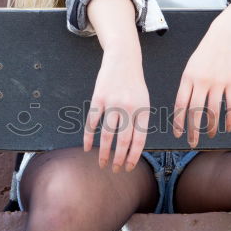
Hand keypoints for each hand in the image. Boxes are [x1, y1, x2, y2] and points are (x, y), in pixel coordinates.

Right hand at [84, 49, 149, 170]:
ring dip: (104, 152)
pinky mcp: (98, 98)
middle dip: (119, 159)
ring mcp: (112, 103)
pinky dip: (89, 137)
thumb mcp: (144, 101)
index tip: (128, 168)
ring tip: (102, 163)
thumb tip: (132, 148)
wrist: (123, 59)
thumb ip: (139, 122)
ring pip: (107, 134)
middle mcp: (128, 108)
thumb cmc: (134, 84)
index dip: (133, 156)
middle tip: (115, 170)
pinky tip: (87, 148)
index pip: (139, 140)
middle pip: (122, 140)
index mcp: (142, 110)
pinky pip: (92, 122)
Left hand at [173, 25, 230, 146]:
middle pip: (195, 112)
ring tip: (210, 135)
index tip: (178, 135)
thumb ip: (187, 86)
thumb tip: (184, 109)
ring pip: (213, 112)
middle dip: (193, 131)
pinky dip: (230, 119)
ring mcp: (218, 82)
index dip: (179, 122)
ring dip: (211, 127)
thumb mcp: (191, 66)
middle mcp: (201, 81)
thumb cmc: (205, 53)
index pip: (181, 105)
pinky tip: (228, 127)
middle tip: (193, 143)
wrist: (224, 36)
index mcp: (188, 78)